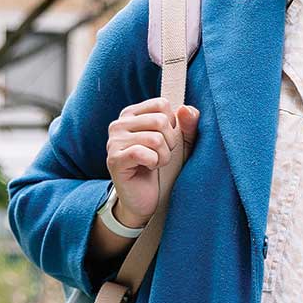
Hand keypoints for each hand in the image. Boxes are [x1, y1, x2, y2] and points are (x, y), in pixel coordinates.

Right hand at [105, 98, 198, 226]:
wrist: (147, 198)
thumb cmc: (163, 167)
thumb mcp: (182, 143)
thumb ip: (189, 124)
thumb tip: (186, 108)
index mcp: (132, 114)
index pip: (161, 104)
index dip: (172, 125)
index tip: (164, 140)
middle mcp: (118, 124)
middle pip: (160, 120)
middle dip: (169, 142)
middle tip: (160, 155)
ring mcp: (113, 141)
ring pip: (155, 138)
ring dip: (163, 156)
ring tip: (154, 163)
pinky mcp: (114, 159)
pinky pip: (143, 153)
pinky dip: (154, 163)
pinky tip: (147, 168)